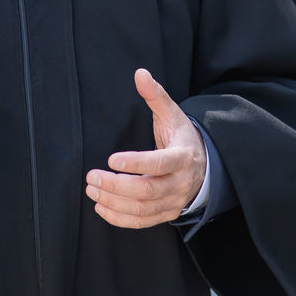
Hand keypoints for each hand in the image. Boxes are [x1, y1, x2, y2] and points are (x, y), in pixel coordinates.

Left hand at [85, 69, 205, 228]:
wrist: (204, 166)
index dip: (136, 163)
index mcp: (182, 157)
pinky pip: (142, 221)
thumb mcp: (173, 114)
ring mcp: (174, 201)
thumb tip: (140, 73)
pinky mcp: (166, 214)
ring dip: (114, 202)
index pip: (160, 164)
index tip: (111, 159)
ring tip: (92, 190)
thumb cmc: (181, 137)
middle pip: (148, 190)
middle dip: (116, 186)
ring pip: (143, 209)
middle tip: (92, 176)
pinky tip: (101, 207)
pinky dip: (120, 218)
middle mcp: (180, 183)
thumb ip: (155, 95)